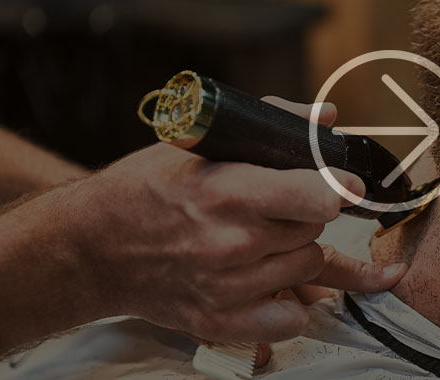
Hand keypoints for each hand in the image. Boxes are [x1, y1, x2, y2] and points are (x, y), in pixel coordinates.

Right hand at [71, 98, 404, 346]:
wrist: (93, 246)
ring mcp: (227, 287)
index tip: (345, 185)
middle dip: (306, 214)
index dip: (340, 188)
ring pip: (309, 267)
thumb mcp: (200, 142)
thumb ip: (271, 123)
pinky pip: (290, 320)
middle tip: (272, 207)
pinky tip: (267, 281)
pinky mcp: (220, 322)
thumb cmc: (146, 187)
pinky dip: (288, 302)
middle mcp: (232, 242)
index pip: (318, 197)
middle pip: (317, 228)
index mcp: (229, 191)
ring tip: (259, 238)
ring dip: (295, 252)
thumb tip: (326, 117)